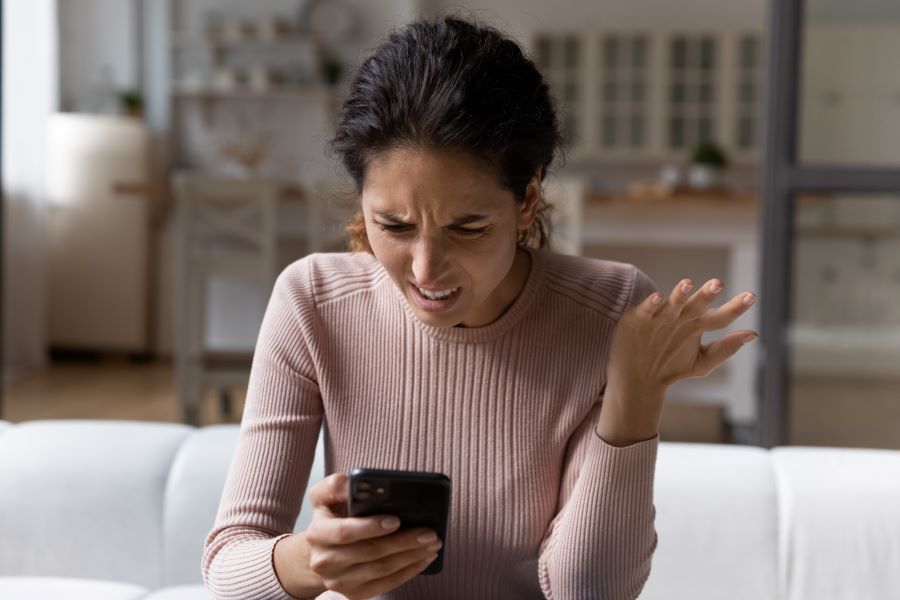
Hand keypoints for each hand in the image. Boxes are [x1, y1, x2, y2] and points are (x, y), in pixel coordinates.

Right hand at [302, 473, 441, 598]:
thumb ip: (334, 485)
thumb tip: (348, 483)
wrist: (320, 552)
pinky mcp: (355, 594)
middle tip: (429, 532)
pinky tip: (424, 558)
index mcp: (317, 534)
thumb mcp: (324, 496)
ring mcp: (339, 582)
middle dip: (404, 542)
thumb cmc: (330, 518)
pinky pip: (387, 584)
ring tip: (432, 543)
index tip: (396, 519)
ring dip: (412, 556)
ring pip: (382, 569)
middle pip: (370, 552)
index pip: (344, 532)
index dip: (370, 527)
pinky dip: (409, 571)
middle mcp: (325, 562)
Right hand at [598, 278, 757, 445]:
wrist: (638, 378)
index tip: (752, 296)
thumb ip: (725, 349)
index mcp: (697, 325)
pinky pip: (647, 309)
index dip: (735, 307)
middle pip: (698, 305)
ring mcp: (660, 317)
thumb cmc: (670, 367)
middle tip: (719, 283)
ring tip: (688, 283)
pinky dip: (652, 303)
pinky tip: (659, 297)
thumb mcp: (701, 363)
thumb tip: (754, 334)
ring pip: (673, 303)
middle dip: (707, 294)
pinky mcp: (639, 319)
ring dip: (680, 293)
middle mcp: (681, 317)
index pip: (721, 316)